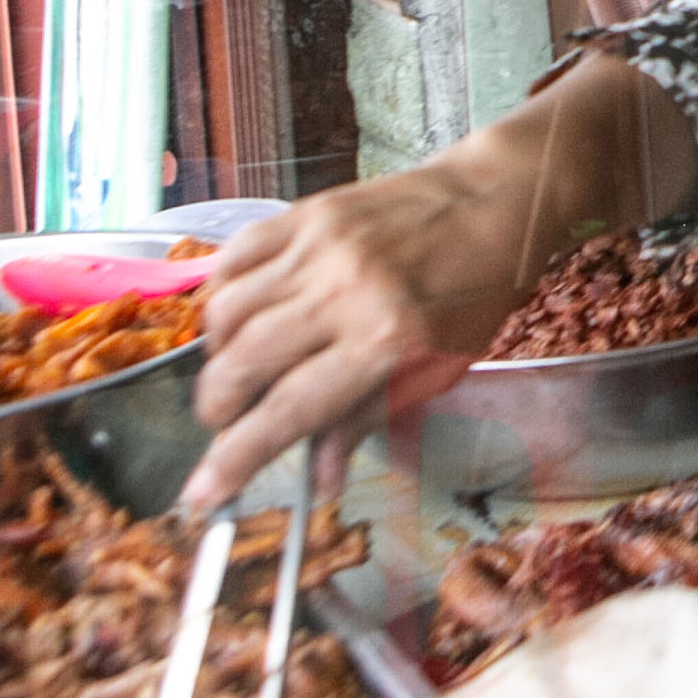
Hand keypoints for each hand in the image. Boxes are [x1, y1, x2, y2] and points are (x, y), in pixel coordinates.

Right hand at [180, 51, 688, 515]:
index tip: (203, 495)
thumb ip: (366, 420)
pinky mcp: (307, 212)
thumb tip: (318, 483)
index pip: (290, 410)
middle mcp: (347, 292)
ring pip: (226, 311)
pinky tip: (238, 315)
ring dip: (218, 353)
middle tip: (225, 423)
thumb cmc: (474, 295)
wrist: (494, 202)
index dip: (237, 458)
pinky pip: (234, 257)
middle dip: (217, 409)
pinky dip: (220, 294)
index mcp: (387, 341)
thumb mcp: (437, 369)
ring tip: (240, 367)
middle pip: (244, 362)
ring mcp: (321, 246)